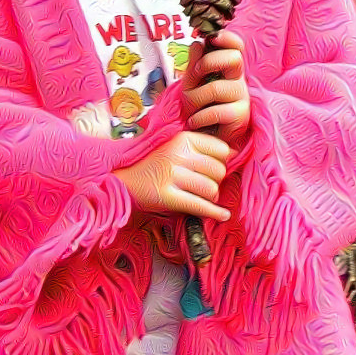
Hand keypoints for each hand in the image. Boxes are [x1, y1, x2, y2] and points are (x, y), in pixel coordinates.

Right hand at [116, 130, 231, 221]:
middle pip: (219, 171)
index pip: (221, 150)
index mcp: (182, 139)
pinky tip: (222, 215)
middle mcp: (177, 154)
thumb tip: (234, 153)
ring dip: (210, 198)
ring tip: (202, 197)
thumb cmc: (153, 164)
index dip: (221, 162)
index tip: (211, 169)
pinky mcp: (166, 196)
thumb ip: (200, 147)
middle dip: (216, 182)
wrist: (121, 179)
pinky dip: (214, 213)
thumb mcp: (174, 146)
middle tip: (204, 186)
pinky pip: (199, 206)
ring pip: (211, 189)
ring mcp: (171, 175)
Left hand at [181, 29, 251, 148]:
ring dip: (196, 98)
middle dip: (208, 63)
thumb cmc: (199, 109)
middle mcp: (239, 80)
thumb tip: (196, 44)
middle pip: (235, 58)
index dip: (228, 38)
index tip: (212, 38)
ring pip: (218, 87)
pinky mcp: (241, 117)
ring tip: (190, 109)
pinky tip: (194, 122)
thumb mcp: (190, 85)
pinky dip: (199, 117)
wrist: (205, 140)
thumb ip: (193, 65)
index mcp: (228, 69)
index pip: (237, 46)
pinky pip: (217, 111)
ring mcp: (242, 98)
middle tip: (195, 75)